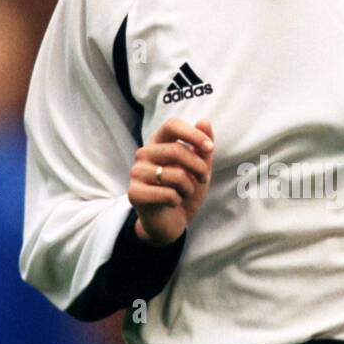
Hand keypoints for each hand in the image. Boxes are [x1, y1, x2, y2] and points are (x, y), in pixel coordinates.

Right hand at [129, 118, 214, 245]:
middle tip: (204, 179)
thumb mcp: (199, 168)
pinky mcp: (134, 193)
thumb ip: (202, 147)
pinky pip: (168, 194)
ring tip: (183, 193)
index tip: (209, 148)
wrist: (171, 222)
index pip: (172, 125)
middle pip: (177, 150)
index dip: (193, 134)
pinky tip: (172, 203)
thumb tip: (204, 121)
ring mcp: (136, 173)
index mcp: (158, 142)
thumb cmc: (184, 191)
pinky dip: (177, 201)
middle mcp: (143, 154)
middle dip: (199, 167)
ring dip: (188, 188)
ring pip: (175, 175)